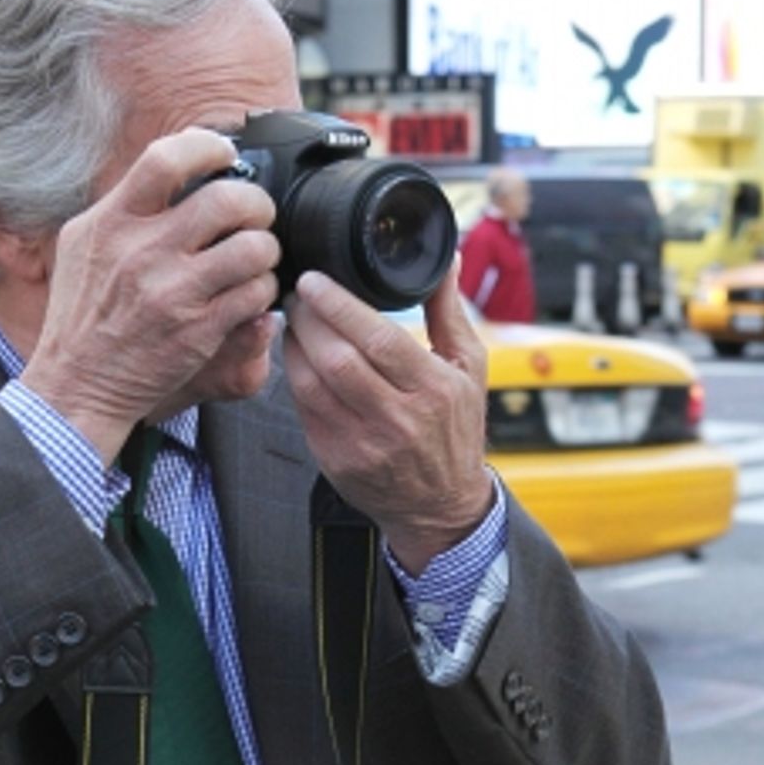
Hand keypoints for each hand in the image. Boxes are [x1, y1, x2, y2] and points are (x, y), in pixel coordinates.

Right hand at [21, 129, 280, 463]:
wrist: (76, 385)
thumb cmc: (82, 313)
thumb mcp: (82, 245)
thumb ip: (125, 207)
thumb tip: (178, 170)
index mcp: (111, 222)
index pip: (166, 159)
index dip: (207, 147)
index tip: (225, 155)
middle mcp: (142, 252)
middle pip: (227, 199)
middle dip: (256, 203)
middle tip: (257, 215)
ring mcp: (173, 293)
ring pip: (253, 248)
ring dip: (266, 250)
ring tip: (255, 259)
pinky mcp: (198, 331)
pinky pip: (255, 295)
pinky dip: (262, 292)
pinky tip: (248, 295)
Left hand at [283, 266, 493, 573]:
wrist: (439, 505)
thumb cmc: (455, 430)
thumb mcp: (469, 368)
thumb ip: (449, 312)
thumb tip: (446, 259)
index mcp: (434, 389)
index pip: (379, 340)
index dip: (340, 306)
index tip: (315, 280)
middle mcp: (399, 419)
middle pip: (339, 360)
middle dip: (308, 319)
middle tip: (298, 293)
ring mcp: (363, 444)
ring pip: (312, 384)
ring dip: (294, 344)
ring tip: (294, 319)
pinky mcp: (336, 460)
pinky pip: (304, 409)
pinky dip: (294, 375)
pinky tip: (296, 354)